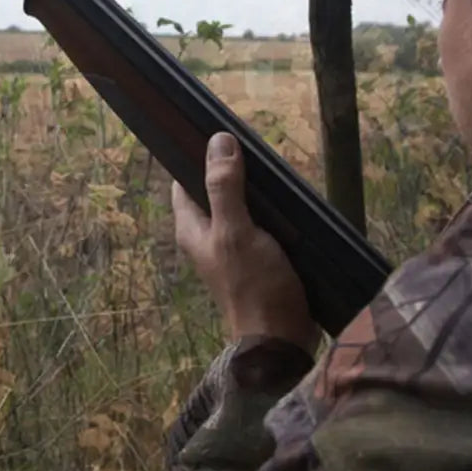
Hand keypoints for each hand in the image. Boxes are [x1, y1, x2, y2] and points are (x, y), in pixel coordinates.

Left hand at [172, 132, 319, 351]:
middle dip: (231, 168)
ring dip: (254, 188)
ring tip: (274, 166)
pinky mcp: (257, 256)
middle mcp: (207, 235)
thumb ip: (225, 188)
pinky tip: (287, 197)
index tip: (217, 131)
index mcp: (191, 228)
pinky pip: (259, 222)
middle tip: (254, 144)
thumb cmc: (253, 285)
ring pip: (239, 205)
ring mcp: (232, 247)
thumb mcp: (236, 231)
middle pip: (213, 189)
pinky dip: (270, 208)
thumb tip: (218, 141)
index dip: (195, 156)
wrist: (281, 339)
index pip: (183, 180)